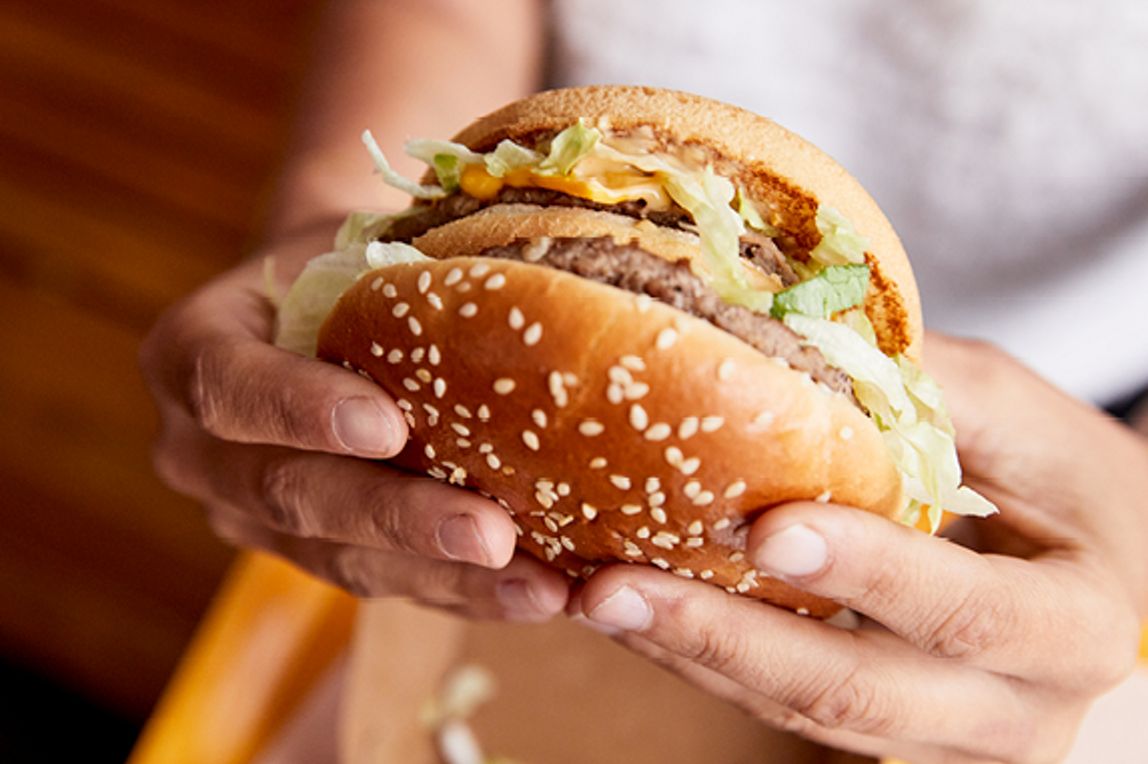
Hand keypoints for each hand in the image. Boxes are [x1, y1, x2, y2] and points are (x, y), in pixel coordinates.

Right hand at [140, 222, 568, 620]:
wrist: (333, 309)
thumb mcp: (360, 245)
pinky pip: (383, 585)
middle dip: (398, 519)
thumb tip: (511, 272)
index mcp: (192, 352)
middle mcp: (200, 450)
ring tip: (538, 588)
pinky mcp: (311, 556)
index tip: (388, 426)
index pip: (229, 384)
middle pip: (291, 494)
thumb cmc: (356, 264)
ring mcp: (251, 517)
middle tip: (492, 535)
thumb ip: (400, 270)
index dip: (301, 408)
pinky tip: (535, 594)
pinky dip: (461, 591)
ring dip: (445, 576)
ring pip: (341, 559)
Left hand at [576, 335, 1147, 762]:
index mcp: (1076, 626)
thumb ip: (935, 393)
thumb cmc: (1073, 492)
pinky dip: (705, 662)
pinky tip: (636, 614)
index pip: (966, 610)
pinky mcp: (885, 737)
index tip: (763, 527)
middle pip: (856, 693)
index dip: (866, 573)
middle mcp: (1014, 710)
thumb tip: (800, 336)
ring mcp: (942, 740)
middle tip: (614, 587)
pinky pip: (784, 712)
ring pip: (801, 714)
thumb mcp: (1030, 426)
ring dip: (691, 655)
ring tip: (594, 597)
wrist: (1109, 585)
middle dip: (725, 639)